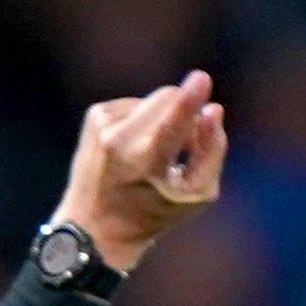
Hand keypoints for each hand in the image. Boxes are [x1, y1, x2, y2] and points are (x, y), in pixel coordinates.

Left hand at [58, 73, 229, 269]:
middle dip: (185, 113)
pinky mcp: (95, 114)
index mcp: (142, 165)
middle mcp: (117, 140)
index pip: (170, 126)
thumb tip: (213, 109)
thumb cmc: (151, 214)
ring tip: (153, 158)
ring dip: (164, 120)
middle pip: (169, 97)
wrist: (92, 227)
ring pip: (155, 99)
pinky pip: (137, 103)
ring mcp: (102, 123)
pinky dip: (144, 122)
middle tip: (185, 149)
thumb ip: (212, 152)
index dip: (189, 101)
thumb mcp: (194, 196)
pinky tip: (135, 150)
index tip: (201, 78)